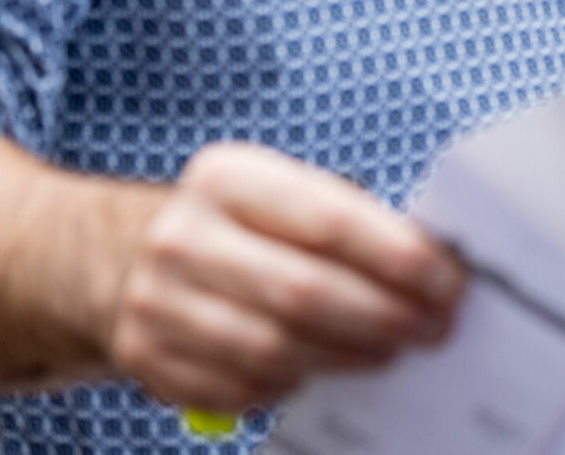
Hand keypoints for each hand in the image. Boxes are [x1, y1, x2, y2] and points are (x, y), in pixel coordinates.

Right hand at [100, 143, 466, 412]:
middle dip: (384, 316)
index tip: (448, 284)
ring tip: (389, 351)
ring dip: (346, 357)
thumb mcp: (277, 193)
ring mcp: (155, 301)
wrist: (116, 256)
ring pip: (274, 348)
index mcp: (227, 177)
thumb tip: (433, 266)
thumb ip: (346, 220)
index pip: (331, 221)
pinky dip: (292, 383)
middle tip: (432, 328)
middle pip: (304, 292)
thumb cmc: (235, 224)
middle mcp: (183, 236)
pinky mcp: (145, 358)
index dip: (400, 259)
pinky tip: (321, 369)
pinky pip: (239, 387)